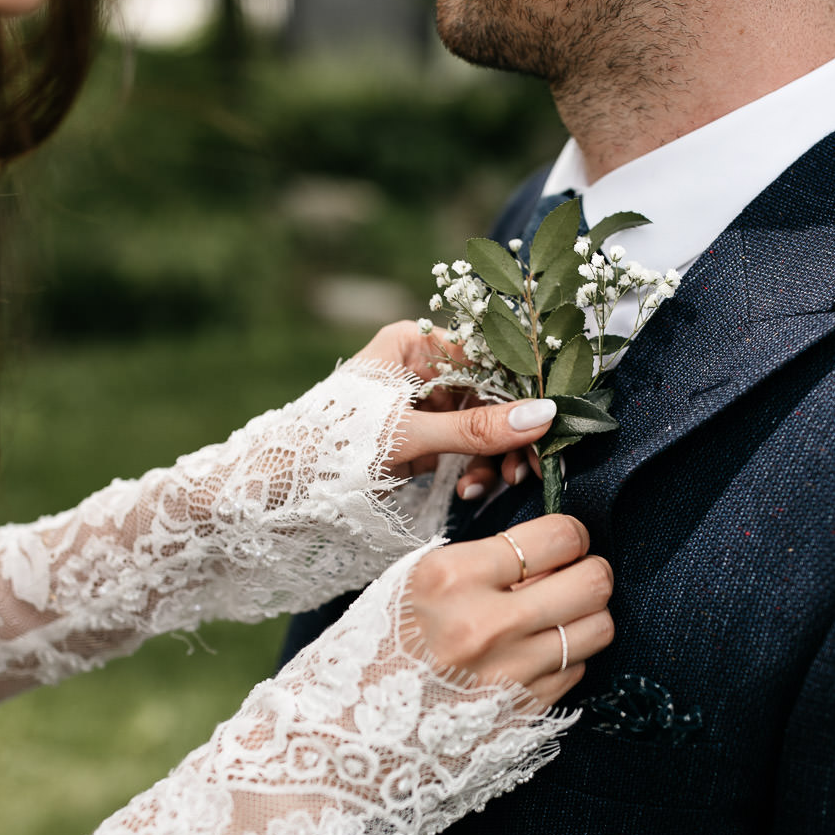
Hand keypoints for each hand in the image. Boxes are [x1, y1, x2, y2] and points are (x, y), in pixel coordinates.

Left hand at [355, 321, 549, 498]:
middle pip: (488, 394)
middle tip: (526, 470)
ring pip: (480, 425)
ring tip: (495, 486)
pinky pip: (463, 447)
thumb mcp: (410, 434)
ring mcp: (422, 403)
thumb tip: (545, 415)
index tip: (548, 423)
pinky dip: (473, 469)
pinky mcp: (420, 438)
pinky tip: (470, 490)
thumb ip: (477, 429)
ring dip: (492, 458)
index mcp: (413, 344)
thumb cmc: (339, 442)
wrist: (285, 483)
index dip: (520, 391)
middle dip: (507, 435)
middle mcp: (421, 367)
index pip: (486, 357)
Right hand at [403, 515, 613, 708]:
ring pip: (598, 628)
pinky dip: (565, 657)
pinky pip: (577, 669)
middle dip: (590, 571)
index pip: (557, 538)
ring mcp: (508, 673)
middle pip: (592, 582)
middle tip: (575, 575)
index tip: (565, 542)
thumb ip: (483, 562)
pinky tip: (535, 655)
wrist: (354, 729)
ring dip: (586, 616)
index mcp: (452, 577)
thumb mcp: (417, 583)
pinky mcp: (522, 710)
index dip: (571, 535)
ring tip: (559, 616)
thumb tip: (548, 553)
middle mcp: (485, 624)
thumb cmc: (382, 647)